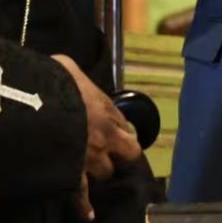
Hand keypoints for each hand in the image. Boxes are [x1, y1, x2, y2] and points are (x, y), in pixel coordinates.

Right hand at [52, 55, 140, 217]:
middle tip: (111, 153)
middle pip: (127, 152)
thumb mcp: (68, 68)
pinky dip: (84, 204)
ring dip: (101, 171)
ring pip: (106, 172)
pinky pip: (80, 193)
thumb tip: (67, 72)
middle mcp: (107, 136)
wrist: (38, 106)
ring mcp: (91, 157)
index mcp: (108, 111)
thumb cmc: (54, 82)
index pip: (126, 126)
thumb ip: (75, 76)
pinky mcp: (73, 173)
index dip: (122, 130)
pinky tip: (88, 214)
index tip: (117, 132)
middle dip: (120, 153)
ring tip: (94, 171)